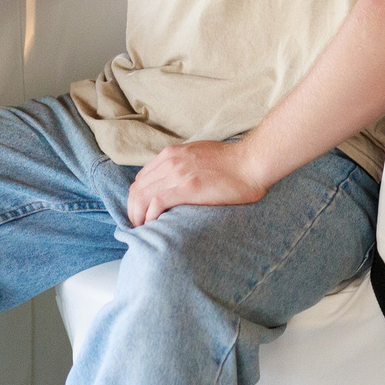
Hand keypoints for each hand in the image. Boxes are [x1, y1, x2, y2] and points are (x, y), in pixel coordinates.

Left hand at [126, 139, 270, 226]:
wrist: (252, 163)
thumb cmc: (233, 163)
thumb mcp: (200, 156)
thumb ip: (184, 166)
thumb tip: (176, 184)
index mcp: (171, 154)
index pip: (141, 178)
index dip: (137, 198)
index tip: (142, 213)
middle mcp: (170, 161)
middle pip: (137, 188)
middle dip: (133, 209)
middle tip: (139, 225)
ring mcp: (177, 173)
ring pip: (141, 196)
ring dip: (138, 216)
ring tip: (144, 229)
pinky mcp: (187, 187)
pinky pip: (156, 202)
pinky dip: (150, 216)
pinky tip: (154, 225)